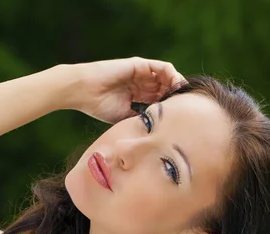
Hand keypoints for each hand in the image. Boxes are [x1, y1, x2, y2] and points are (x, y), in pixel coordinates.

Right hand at [64, 57, 185, 123]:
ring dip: (176, 86)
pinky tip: (176, 86)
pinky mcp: (139, 65)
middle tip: (186, 108)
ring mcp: (140, 73)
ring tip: (183, 96)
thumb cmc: (98, 106)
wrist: (83, 91)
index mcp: (137, 96)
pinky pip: (162, 67)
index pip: (159, 100)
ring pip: (166, 77)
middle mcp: (140, 83)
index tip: (179, 118)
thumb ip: (140, 119)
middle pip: (165, 88)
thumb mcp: (124, 116)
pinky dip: (172, 75)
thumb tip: (156, 131)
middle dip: (176, 97)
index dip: (170, 108)